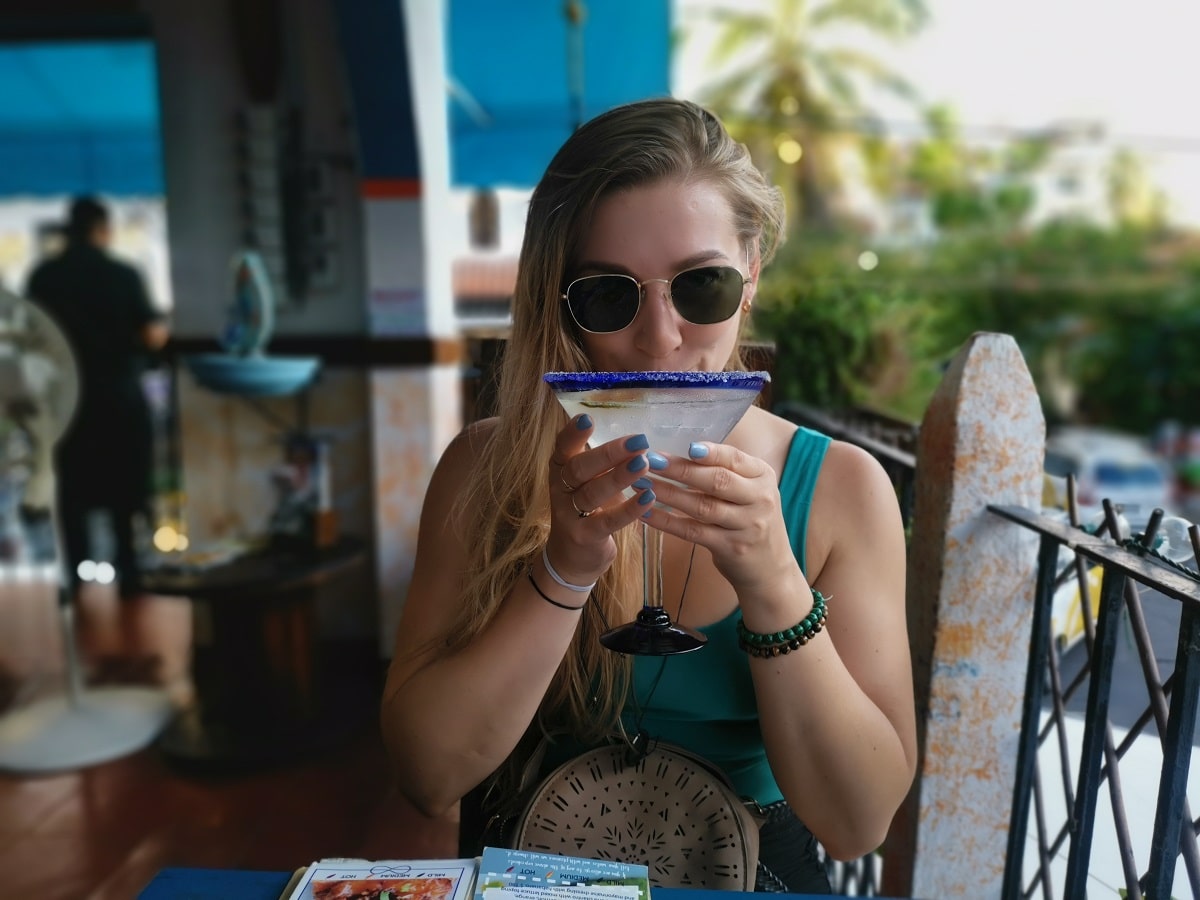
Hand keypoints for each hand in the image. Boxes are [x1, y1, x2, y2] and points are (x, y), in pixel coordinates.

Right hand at [546, 415, 655, 585]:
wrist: (571, 559)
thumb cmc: (586, 512)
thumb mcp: (588, 484)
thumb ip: (602, 464)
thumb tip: (637, 437)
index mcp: (560, 470)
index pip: (563, 448)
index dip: (573, 434)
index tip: (588, 418)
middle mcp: (560, 490)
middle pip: (580, 468)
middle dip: (609, 453)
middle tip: (638, 441)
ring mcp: (569, 515)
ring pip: (593, 493)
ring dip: (619, 478)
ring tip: (644, 464)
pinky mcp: (584, 537)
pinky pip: (607, 522)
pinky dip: (628, 510)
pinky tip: (648, 498)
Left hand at [640, 442, 797, 595]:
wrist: (771, 569)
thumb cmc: (750, 520)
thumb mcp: (750, 491)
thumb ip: (726, 472)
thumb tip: (680, 451)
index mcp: (763, 476)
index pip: (735, 458)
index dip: (711, 452)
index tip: (686, 446)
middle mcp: (759, 499)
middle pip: (717, 481)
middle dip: (681, 469)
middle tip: (651, 461)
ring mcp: (746, 526)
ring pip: (702, 506)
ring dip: (668, 494)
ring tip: (641, 483)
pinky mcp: (731, 548)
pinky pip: (693, 532)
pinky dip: (668, 522)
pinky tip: (647, 514)